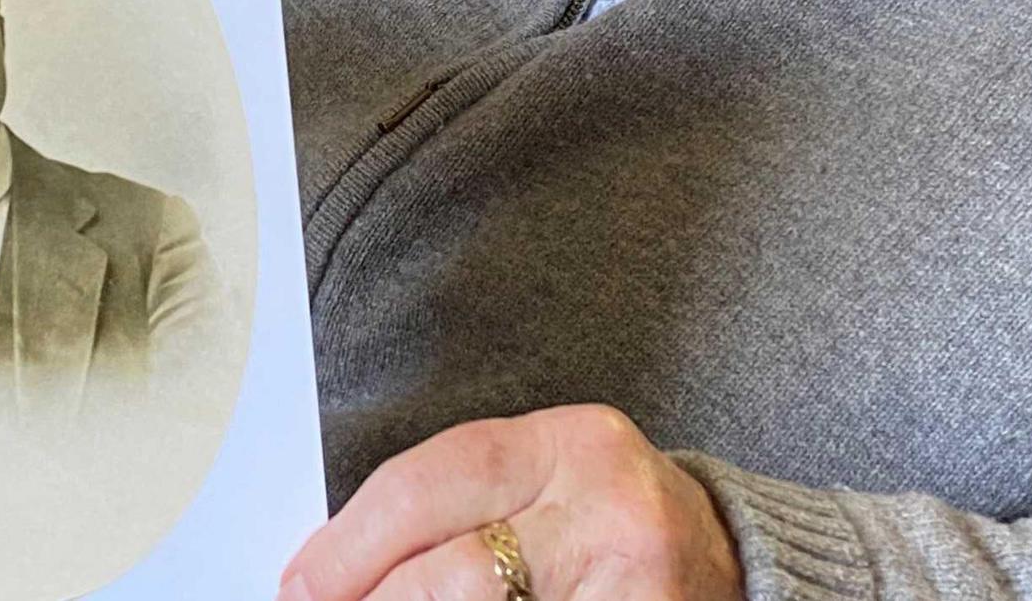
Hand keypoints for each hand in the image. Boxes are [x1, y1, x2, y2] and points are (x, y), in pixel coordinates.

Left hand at [280, 406, 743, 600]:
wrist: (730, 560)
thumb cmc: (609, 525)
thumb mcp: (542, 485)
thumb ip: (458, 507)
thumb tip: (333, 566)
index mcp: (570, 445)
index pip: (430, 483)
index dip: (350, 544)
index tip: (301, 582)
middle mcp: (610, 510)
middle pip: (454, 571)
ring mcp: (634, 587)